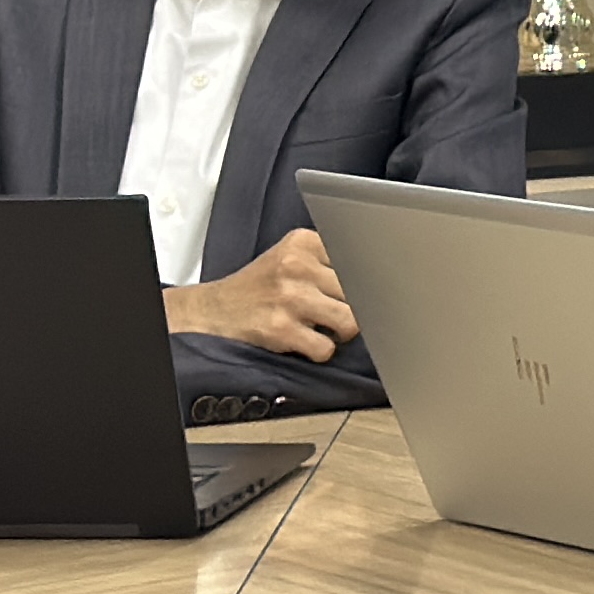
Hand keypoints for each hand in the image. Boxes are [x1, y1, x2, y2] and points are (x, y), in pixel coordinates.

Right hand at [167, 226, 355, 359]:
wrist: (214, 309)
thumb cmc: (260, 286)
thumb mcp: (291, 256)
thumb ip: (328, 259)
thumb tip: (380, 277)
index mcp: (303, 242)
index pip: (359, 258)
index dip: (366, 279)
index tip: (367, 288)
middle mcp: (296, 266)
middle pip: (358, 291)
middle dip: (354, 306)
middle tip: (339, 311)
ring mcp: (290, 298)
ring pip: (350, 321)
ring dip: (343, 331)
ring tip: (329, 328)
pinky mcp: (281, 329)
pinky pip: (326, 348)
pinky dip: (322, 351)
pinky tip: (309, 342)